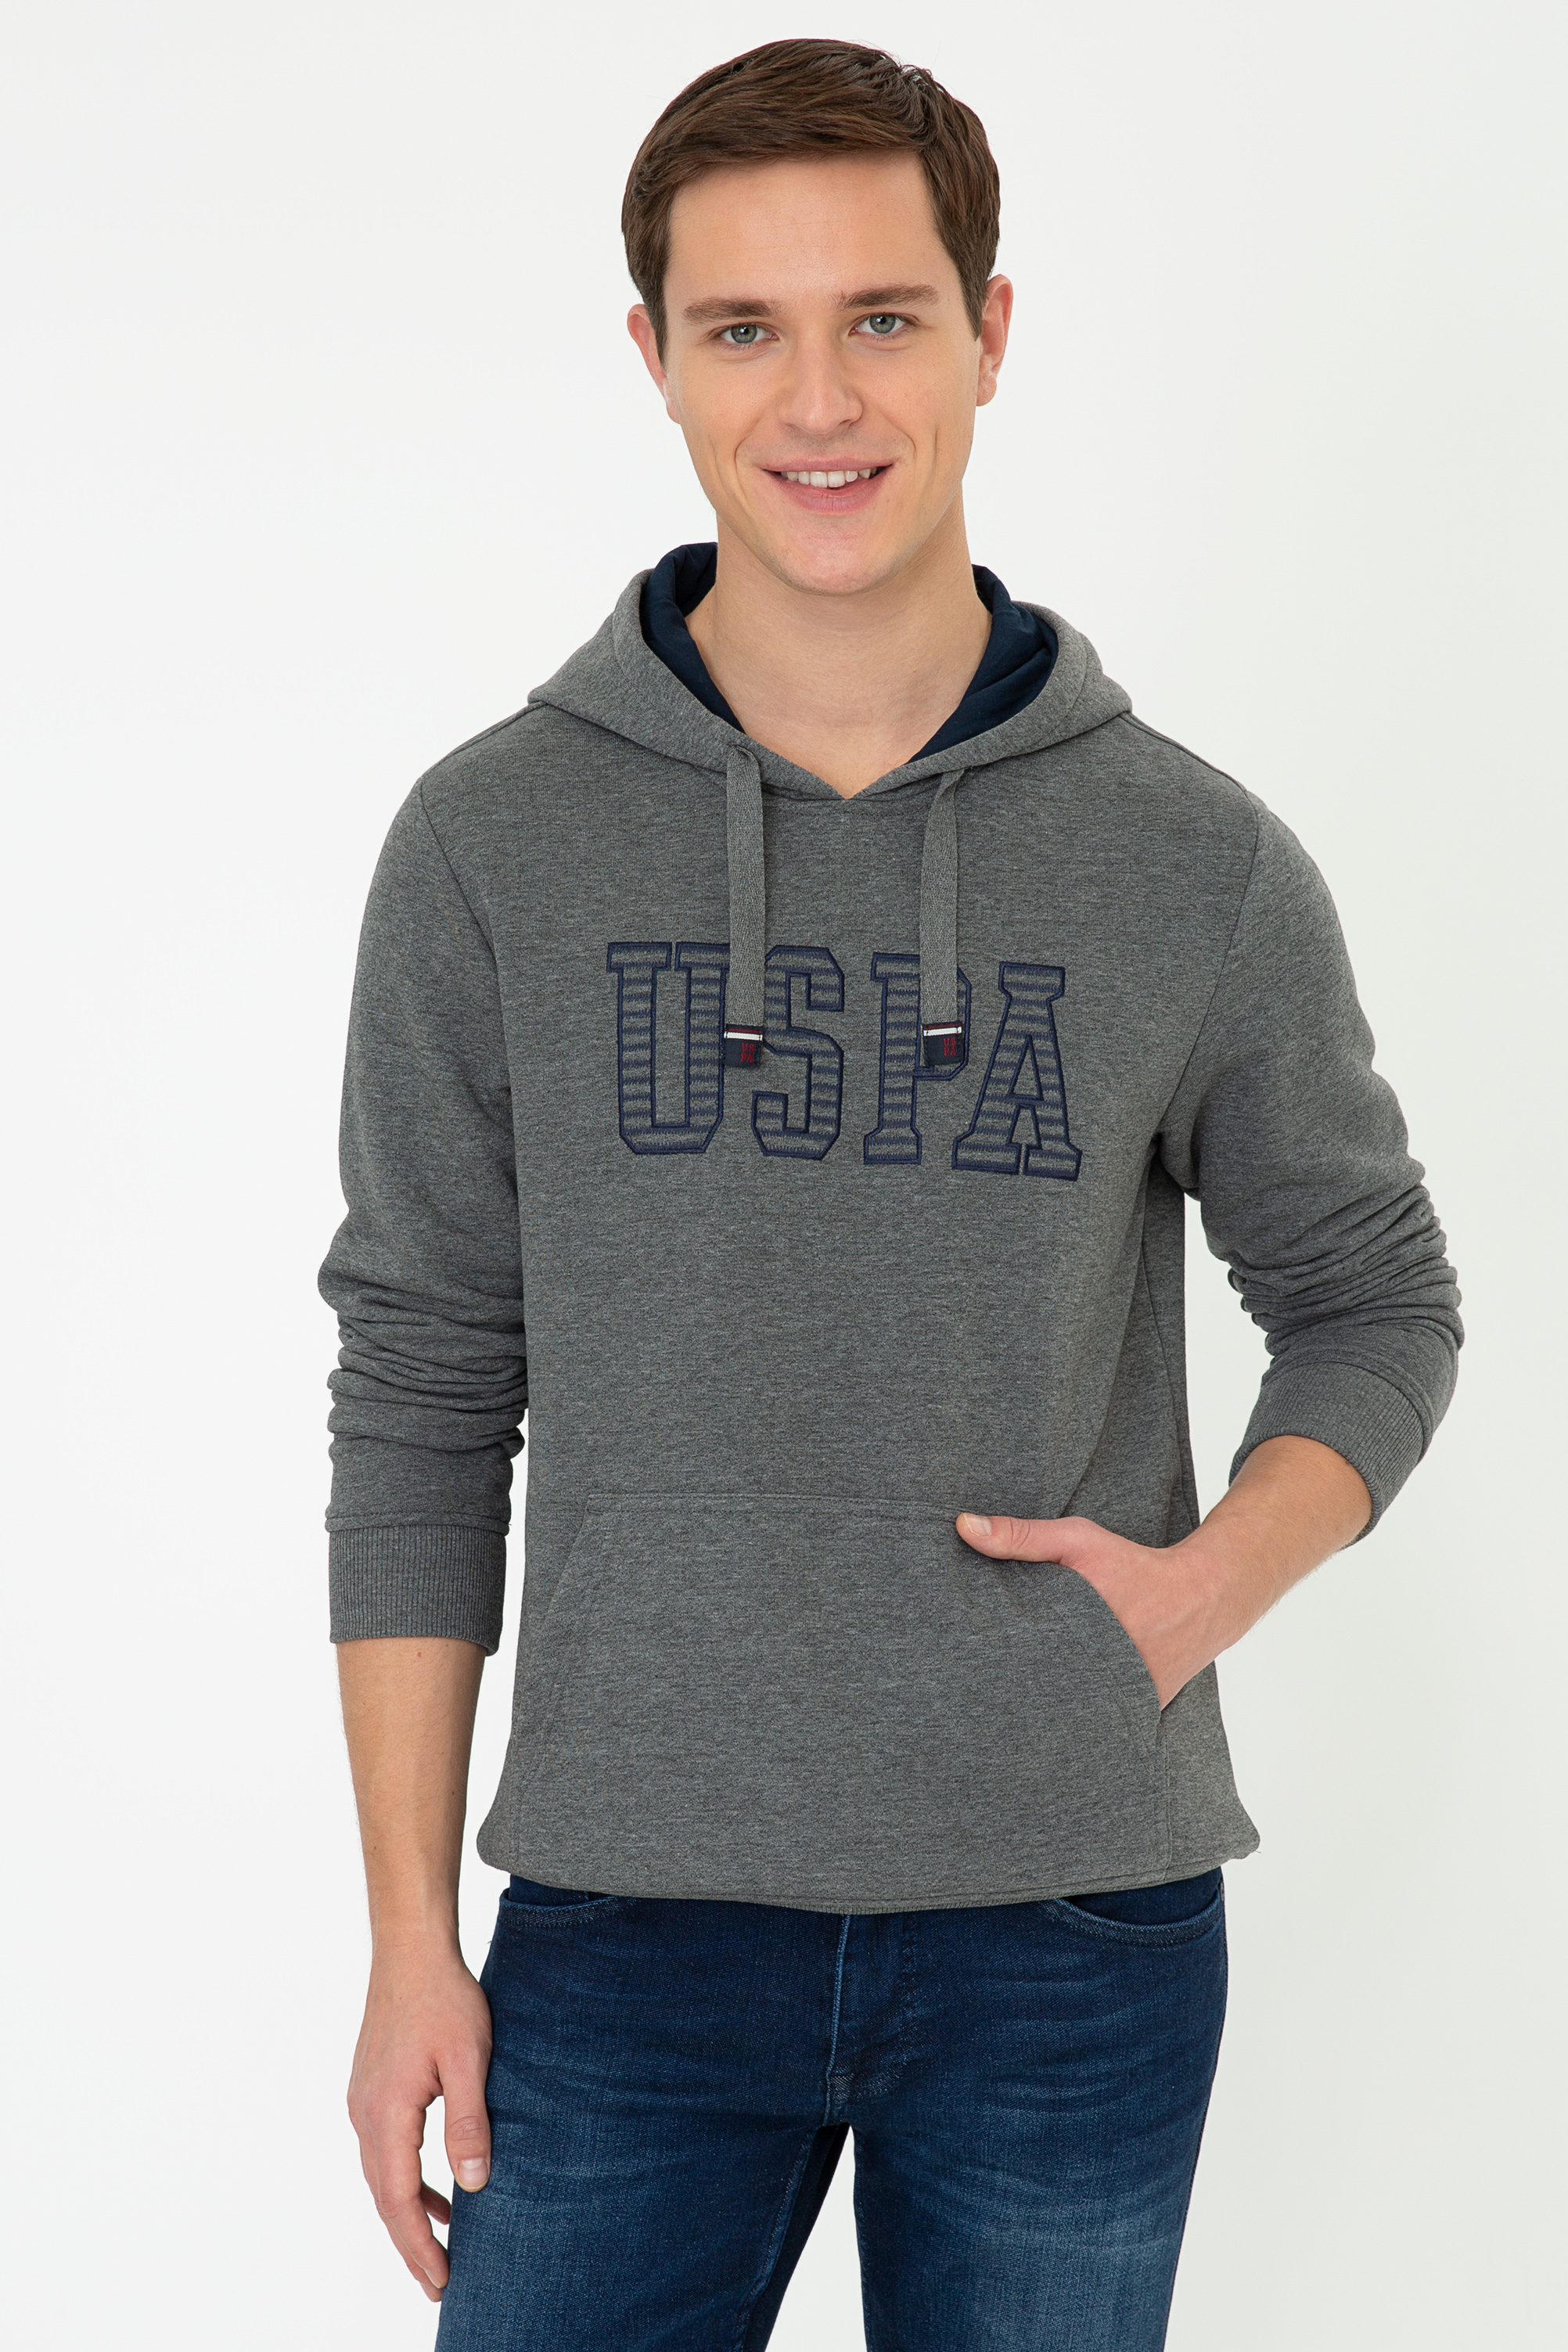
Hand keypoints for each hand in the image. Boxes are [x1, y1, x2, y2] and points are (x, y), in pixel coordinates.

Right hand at [347, 1936, 493, 2301]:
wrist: (410, 1949)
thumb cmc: (443, 1997)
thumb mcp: (469, 2059)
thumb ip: (468, 2123)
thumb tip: (473, 2185)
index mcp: (386, 2113)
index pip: (400, 2199)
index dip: (419, 2244)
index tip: (440, 2281)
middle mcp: (365, 2114)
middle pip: (384, 2197)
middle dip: (410, 2243)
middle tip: (438, 2284)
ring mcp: (362, 2100)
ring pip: (381, 2175)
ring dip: (408, 2213)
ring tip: (438, 2247)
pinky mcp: (370, 2087)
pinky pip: (384, 2150)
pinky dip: (406, 2179)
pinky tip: (435, 2186)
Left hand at [957, 1436, 1372, 1710]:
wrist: (1202, 1597)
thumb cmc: (1134, 1565)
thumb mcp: (1077, 1540)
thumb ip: (1020, 1535)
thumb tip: (962, 1526)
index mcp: (1075, 1641)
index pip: (1016, 1672)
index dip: (986, 1680)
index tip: (960, 1683)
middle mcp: (1099, 1678)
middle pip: (1038, 1700)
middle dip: (1008, 1705)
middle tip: (970, 1714)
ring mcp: (1120, 1700)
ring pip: (1068, 1718)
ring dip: (1042, 1717)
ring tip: (1001, 1732)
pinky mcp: (1137, 1710)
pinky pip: (1099, 1723)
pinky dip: (1078, 1722)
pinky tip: (1050, 1733)